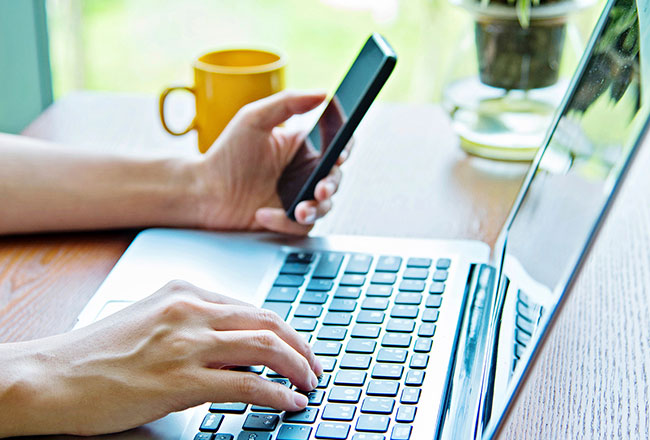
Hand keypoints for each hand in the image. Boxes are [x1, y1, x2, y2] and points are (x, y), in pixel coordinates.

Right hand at [0, 281, 321, 436]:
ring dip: (297, 366)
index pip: (250, 307)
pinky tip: (288, 401)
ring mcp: (187, 343)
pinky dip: (276, 392)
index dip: (282, 328)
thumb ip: (195, 326)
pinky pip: (247, 383)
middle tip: (313, 364)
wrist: (52, 376)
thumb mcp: (152, 322)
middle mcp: (191, 310)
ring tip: (309, 382)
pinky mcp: (181, 379)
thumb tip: (238, 348)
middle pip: (267, 321)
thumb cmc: (96, 354)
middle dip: (300, 345)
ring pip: (266, 347)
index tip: (295, 345)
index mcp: (184, 292)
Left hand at [193, 91, 349, 234]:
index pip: (336, 144)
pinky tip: (263, 214)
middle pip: (336, 178)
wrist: (203, 193)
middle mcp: (303, 172)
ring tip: (299, 209)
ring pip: (325, 205)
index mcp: (301, 147)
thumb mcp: (253, 119)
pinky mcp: (287, 220)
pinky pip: (302, 225)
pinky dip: (285, 222)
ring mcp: (297, 197)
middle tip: (320, 187)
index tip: (340, 153)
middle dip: (332, 184)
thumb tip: (323, 94)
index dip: (345, 148)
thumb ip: (288, 102)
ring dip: (316, 208)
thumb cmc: (225, 155)